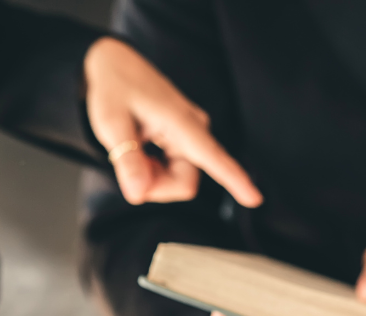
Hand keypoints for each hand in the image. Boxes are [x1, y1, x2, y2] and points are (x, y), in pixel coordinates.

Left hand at [83, 37, 261, 207]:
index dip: (234, 181)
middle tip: (127, 164)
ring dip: (151, 178)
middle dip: (154, 186)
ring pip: (177, 181)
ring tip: (133, 149)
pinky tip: (140, 149)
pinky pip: (173, 172)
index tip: (255, 199)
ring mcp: (191, 137)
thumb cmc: (113, 90)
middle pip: (184, 184)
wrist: (115, 65)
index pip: (214, 158)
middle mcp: (195, 131)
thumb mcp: (110, 124)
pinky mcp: (184, 141)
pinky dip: (152, 171)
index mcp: (182, 123)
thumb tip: (138, 195)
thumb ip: (127, 160)